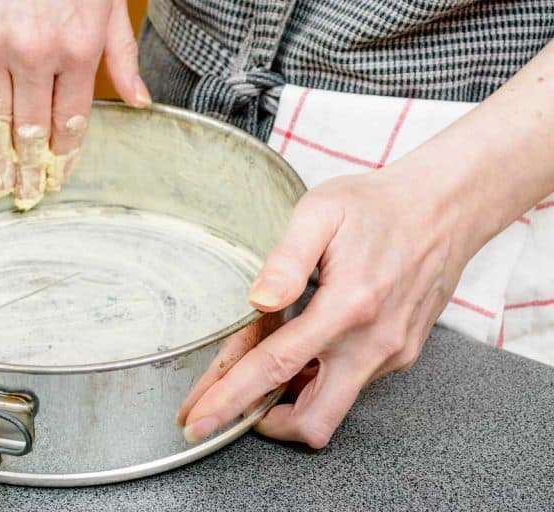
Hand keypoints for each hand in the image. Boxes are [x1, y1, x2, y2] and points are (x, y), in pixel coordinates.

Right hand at [0, 0, 150, 209]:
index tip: (60, 179)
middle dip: (31, 169)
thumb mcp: (109, 2)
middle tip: (28, 198)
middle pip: (33, 129)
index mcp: (77, 46)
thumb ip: (123, 55)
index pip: (71, 120)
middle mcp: (35, 52)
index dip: (65, 156)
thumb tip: (139, 102)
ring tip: (1, 187)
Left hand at [177, 167, 470, 447]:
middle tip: (229, 407)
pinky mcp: (402, 354)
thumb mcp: (322, 211)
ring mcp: (392, 353)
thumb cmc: (376, 207)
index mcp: (347, 306)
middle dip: (265, 424)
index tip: (197, 423)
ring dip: (293, 400)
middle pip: (313, 419)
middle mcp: (373, 342)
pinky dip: (322, 379)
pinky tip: (307, 349)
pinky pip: (353, 384)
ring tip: (266, 369)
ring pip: (334, 407)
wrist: (444, 209)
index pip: (276, 367)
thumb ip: (286, 258)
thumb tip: (257, 301)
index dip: (231, 399)